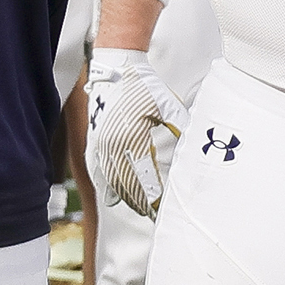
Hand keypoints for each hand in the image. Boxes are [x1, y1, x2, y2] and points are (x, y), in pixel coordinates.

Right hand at [84, 46, 184, 218]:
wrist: (116, 71)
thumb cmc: (145, 88)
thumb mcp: (168, 107)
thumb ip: (179, 130)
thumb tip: (190, 152)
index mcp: (131, 137)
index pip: (143, 178)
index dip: (153, 197)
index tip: (161, 208)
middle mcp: (112, 144)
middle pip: (126, 184)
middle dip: (141, 201)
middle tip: (154, 213)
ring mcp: (100, 144)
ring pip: (111, 180)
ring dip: (125, 196)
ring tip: (139, 207)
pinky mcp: (93, 142)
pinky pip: (98, 171)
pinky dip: (107, 186)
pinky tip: (114, 198)